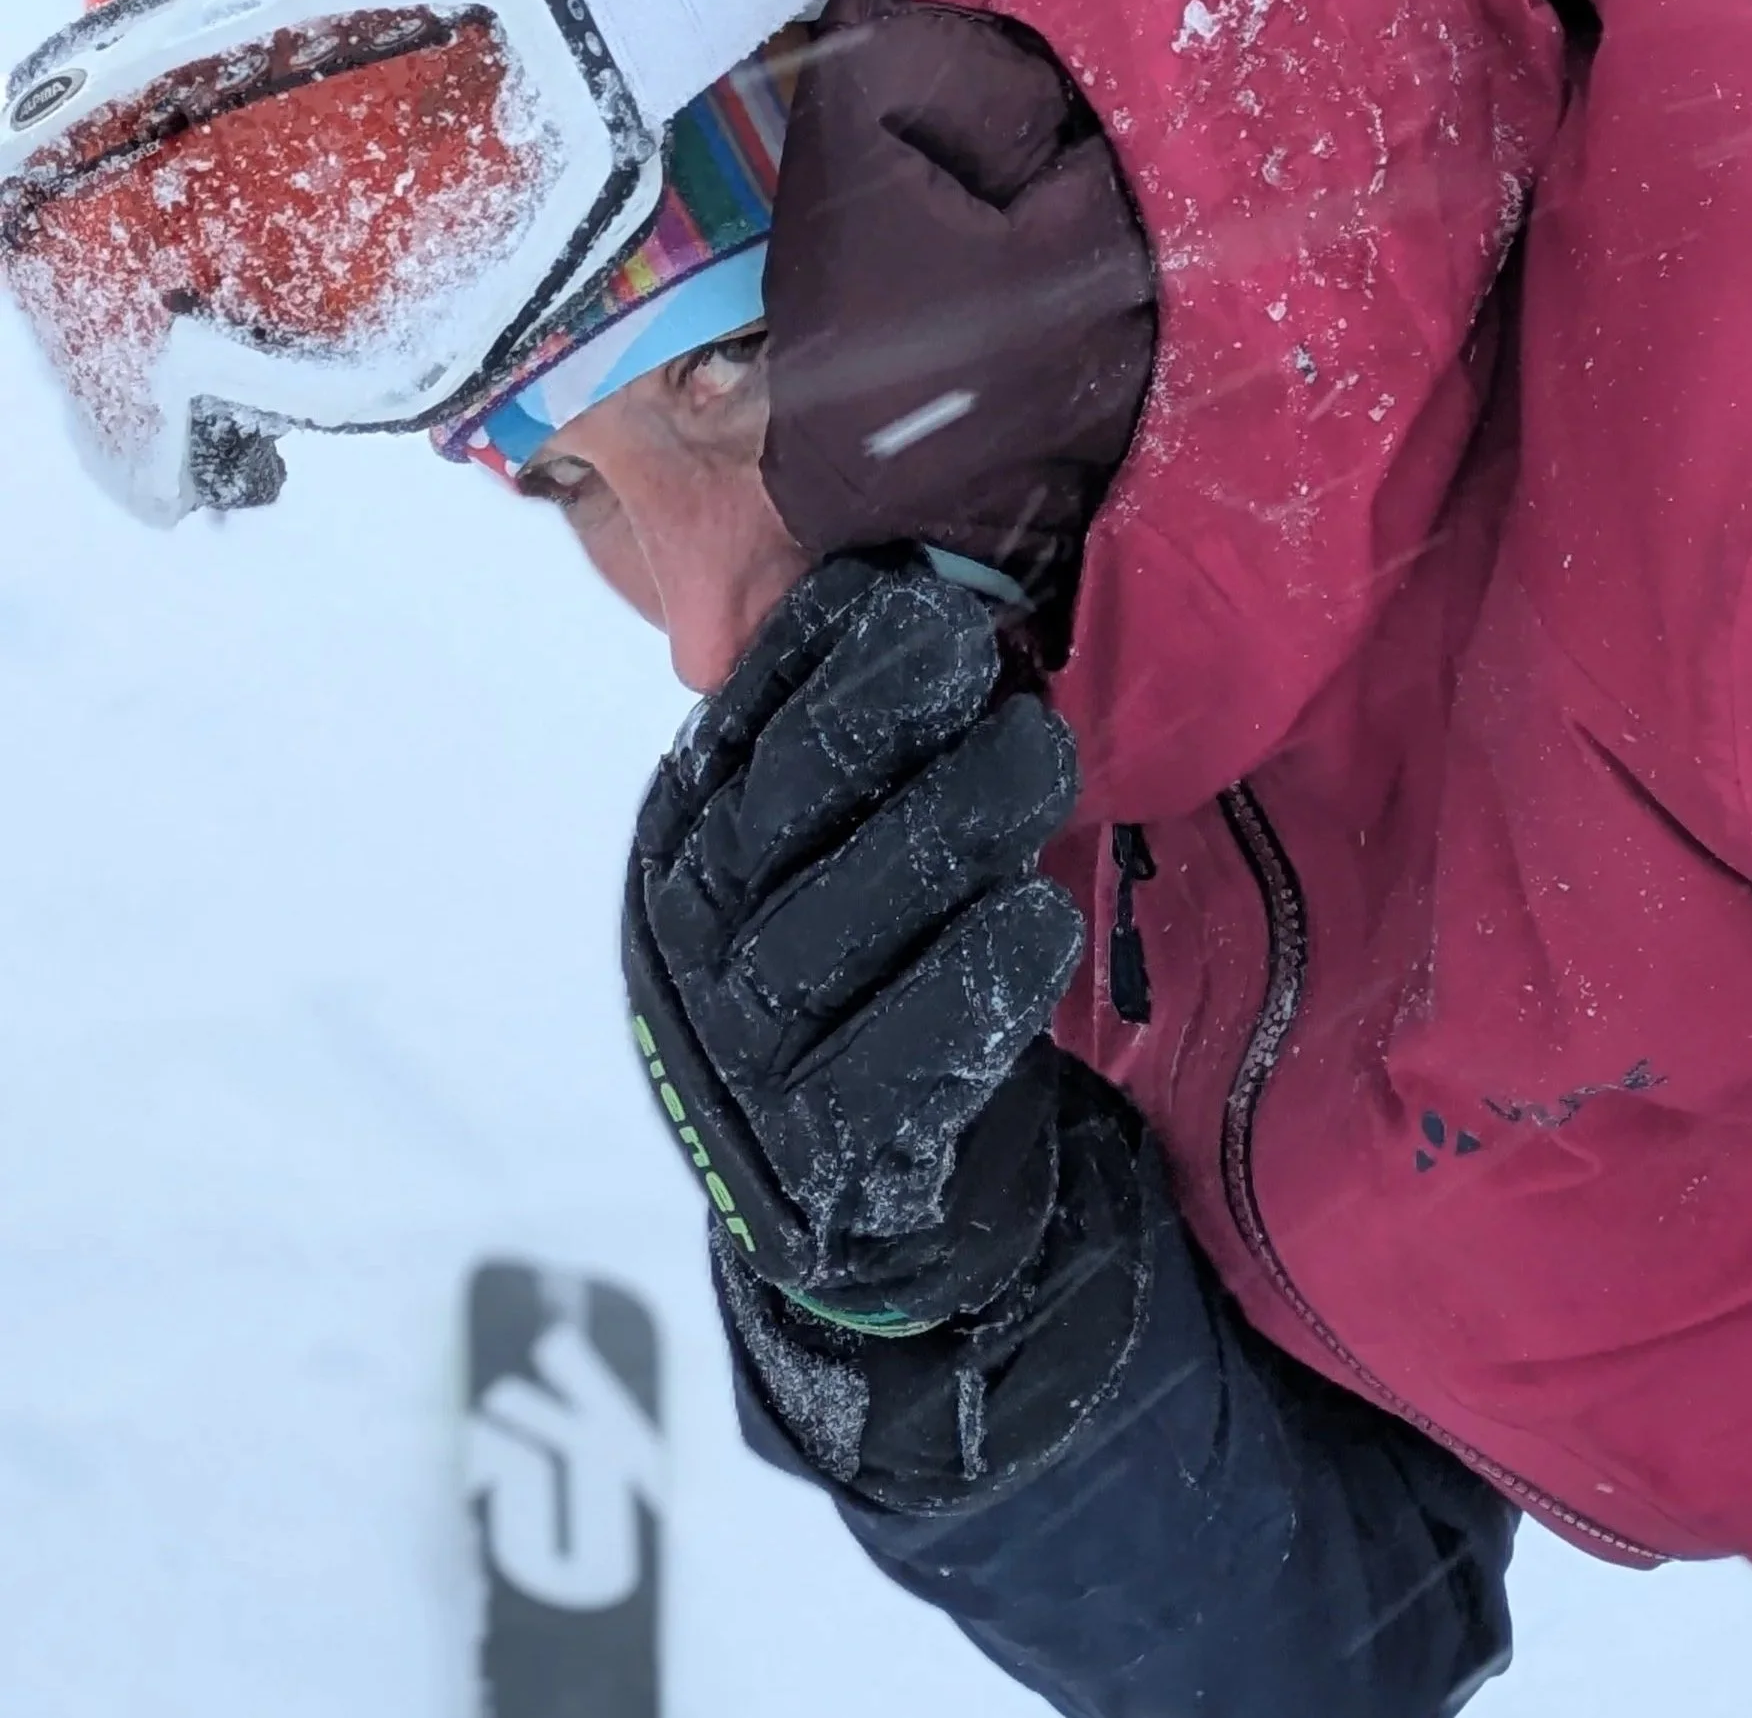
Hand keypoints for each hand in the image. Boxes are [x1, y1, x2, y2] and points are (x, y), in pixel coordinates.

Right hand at [622, 556, 1085, 1330]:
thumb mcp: (839, 840)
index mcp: (685, 847)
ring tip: (1038, 752)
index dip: (816, 658)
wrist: (874, 1204)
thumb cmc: (876, 966)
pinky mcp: (825, 1166)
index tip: (907, 585)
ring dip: (941, 833)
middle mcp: (689, 951)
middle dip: (875, 724)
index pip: (737, 735)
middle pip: (776, 823)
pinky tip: (1035, 918)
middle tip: (976, 650)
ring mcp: (744, 1066)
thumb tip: (925, 577)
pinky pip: (894, 1076)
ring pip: (830, 938)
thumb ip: (864, 737)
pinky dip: (967, 990)